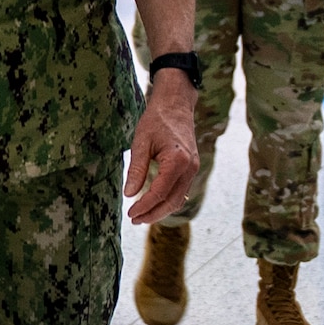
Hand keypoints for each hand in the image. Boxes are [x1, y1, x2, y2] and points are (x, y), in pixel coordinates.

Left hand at [124, 70, 200, 223]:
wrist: (175, 104)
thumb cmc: (157, 120)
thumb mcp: (141, 142)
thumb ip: (136, 169)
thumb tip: (129, 194)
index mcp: (178, 161)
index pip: (159, 193)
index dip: (144, 206)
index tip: (130, 212)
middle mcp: (190, 167)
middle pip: (173, 201)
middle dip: (153, 214)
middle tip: (135, 219)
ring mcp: (193, 168)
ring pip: (179, 199)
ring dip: (161, 210)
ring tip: (143, 215)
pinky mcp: (192, 168)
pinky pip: (182, 190)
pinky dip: (169, 201)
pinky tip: (155, 204)